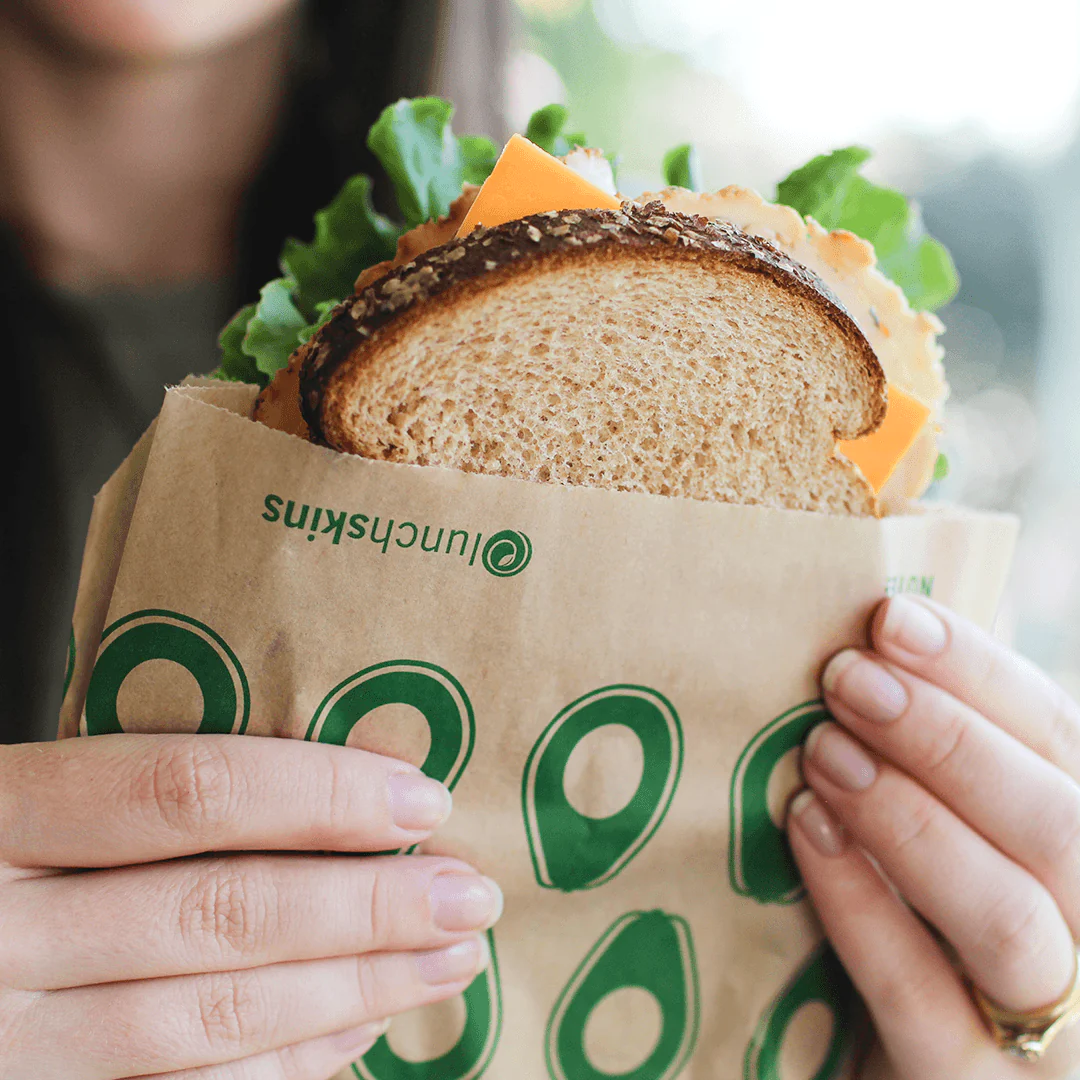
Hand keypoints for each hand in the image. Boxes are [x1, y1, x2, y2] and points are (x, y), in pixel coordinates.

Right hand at [0, 734, 502, 1078]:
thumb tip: (339, 787)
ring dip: (353, 989)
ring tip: (450, 958)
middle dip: (367, 905)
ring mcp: (14, 1042)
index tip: (424, 799)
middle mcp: (1, 933)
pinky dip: (287, 1064)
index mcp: (3, 815)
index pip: (185, 790)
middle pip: (219, 911)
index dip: (318, 794)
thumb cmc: (5, 856)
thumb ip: (150, 793)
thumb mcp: (42, 797)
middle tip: (469, 892)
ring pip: (211, 1019)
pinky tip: (359, 1028)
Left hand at [786, 595, 1079, 1079]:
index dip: (981, 674)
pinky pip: (921, 999)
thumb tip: (867, 641)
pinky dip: (862, 907)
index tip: (890, 618)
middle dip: (947, 738)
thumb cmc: (913, 928)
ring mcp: (1048, 1033)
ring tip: (823, 751)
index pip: (1064, 743)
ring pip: (1008, 916)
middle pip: (1058, 825)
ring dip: (910, 816)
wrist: (879, 1064)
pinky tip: (807, 834)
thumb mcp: (939, 833)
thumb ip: (930, 758)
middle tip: (845, 677)